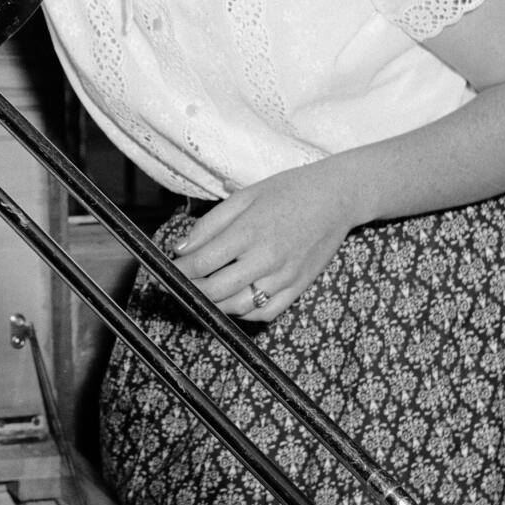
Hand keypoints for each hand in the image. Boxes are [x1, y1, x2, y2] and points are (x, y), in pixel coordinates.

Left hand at [172, 159, 360, 323]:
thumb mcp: (243, 197)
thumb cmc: (287, 192)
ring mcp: (284, 277)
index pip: (202, 263)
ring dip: (214, 304)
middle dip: (191, 290)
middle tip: (181, 283)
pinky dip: (243, 313)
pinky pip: (265, 313)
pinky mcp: (298, 288)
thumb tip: (180, 249)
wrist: (336, 198)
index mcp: (249, 232)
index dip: (179, 271)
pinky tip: (233, 299)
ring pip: (238, 307)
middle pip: (215, 290)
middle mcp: (266, 258)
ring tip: (204, 292)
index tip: (168, 270)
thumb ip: (209, 225)